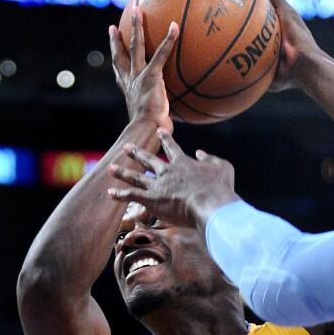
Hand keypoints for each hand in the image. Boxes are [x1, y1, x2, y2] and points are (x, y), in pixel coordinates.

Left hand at [107, 130, 238, 227]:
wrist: (209, 204)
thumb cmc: (220, 188)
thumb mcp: (222, 167)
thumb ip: (211, 158)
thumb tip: (201, 152)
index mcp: (183, 163)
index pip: (172, 147)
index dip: (165, 139)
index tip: (159, 130)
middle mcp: (167, 172)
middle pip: (148, 160)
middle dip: (136, 153)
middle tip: (126, 147)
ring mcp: (157, 185)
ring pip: (135, 177)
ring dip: (122, 172)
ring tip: (111, 167)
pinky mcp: (151, 200)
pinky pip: (132, 196)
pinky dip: (120, 194)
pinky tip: (110, 193)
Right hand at [110, 10, 177, 133]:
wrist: (147, 129)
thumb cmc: (150, 130)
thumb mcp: (153, 120)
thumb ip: (160, 116)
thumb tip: (170, 123)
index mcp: (128, 88)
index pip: (119, 68)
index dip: (116, 54)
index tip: (113, 41)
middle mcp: (130, 79)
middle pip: (121, 54)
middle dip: (117, 38)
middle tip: (114, 24)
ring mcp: (139, 76)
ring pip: (135, 45)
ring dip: (136, 26)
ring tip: (137, 10)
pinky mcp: (151, 75)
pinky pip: (160, 53)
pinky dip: (168, 39)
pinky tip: (174, 26)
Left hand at [247, 0, 321, 91]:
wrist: (306, 67)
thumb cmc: (291, 76)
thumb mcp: (270, 77)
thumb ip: (257, 78)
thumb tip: (239, 86)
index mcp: (280, 38)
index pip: (266, 25)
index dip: (255, 18)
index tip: (240, 14)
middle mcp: (284, 24)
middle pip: (267, 7)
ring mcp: (287, 16)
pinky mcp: (288, 11)